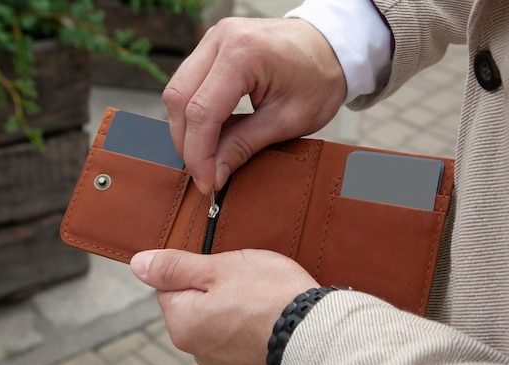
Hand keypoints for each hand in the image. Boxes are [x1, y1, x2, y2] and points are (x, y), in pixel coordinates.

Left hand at [130, 249, 318, 364]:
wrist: (316, 333)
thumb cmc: (269, 296)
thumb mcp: (218, 267)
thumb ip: (175, 266)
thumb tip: (138, 264)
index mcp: (181, 323)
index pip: (168, 283)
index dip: (195, 267)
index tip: (219, 264)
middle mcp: (194, 347)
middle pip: (192, 300)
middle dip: (214, 283)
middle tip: (244, 276)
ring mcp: (220, 358)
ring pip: (216, 313)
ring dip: (232, 300)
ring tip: (260, 292)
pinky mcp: (243, 361)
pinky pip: (235, 329)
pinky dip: (247, 316)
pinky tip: (267, 308)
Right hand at [163, 17, 346, 192]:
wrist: (331, 47)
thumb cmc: (319, 80)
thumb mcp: (287, 121)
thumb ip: (244, 146)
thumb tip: (214, 174)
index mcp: (243, 53)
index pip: (202, 111)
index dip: (198, 154)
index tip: (206, 183)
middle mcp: (221, 38)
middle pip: (179, 98)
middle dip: (187, 142)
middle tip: (204, 173)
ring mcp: (213, 38)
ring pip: (177, 91)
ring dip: (187, 128)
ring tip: (207, 155)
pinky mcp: (212, 46)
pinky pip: (188, 83)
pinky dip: (193, 113)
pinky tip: (210, 133)